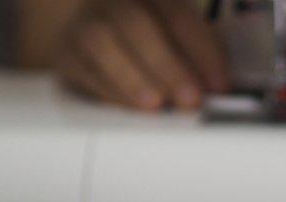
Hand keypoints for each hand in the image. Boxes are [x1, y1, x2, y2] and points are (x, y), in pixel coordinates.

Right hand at [55, 0, 228, 110]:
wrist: (91, 32)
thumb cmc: (147, 42)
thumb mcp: (176, 38)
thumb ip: (196, 57)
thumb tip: (215, 89)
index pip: (177, 15)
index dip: (202, 50)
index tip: (220, 85)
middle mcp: (115, 1)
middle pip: (137, 23)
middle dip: (168, 64)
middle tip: (191, 100)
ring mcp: (86, 22)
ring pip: (102, 41)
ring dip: (132, 77)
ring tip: (155, 105)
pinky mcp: (65, 51)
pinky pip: (82, 68)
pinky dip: (109, 90)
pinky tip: (131, 107)